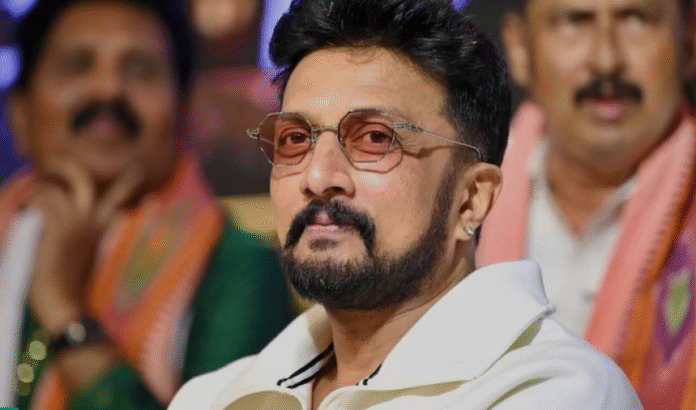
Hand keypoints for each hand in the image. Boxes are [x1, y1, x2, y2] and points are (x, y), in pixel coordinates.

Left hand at [26, 157, 142, 391]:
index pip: (118, 199)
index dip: (129, 183)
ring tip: (30, 203)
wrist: (64, 303)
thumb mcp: (84, 257)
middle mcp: (90, 220)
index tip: (138, 170)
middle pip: (82, 178)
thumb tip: (79, 219)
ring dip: (37, 192)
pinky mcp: (56, 224)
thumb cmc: (70, 286)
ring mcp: (74, 220)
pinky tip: (25, 219)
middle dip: (65, 165)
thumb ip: (85, 234)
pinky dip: (29, 206)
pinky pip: (39, 200)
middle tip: (53, 162)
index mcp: (101, 228)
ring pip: (52, 187)